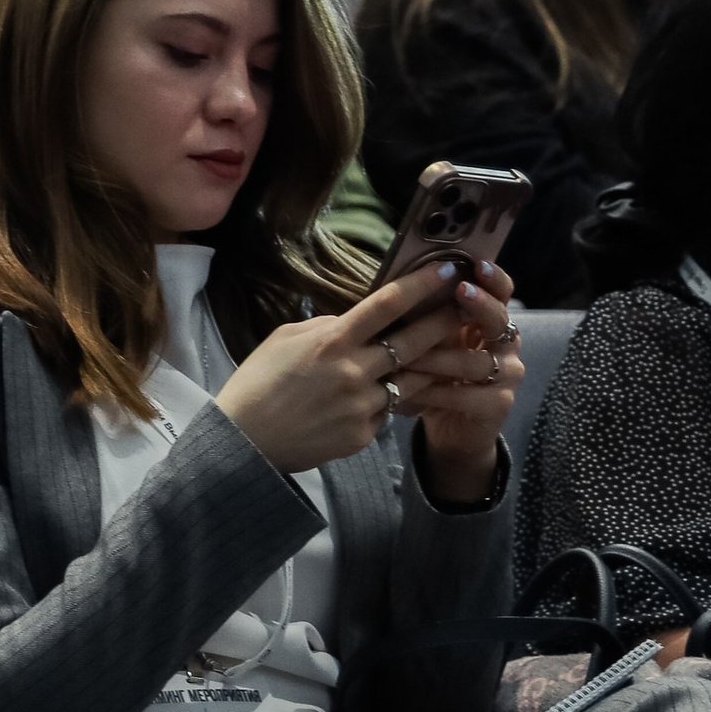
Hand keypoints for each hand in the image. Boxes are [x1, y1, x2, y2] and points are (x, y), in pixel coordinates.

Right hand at [214, 264, 473, 477]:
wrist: (244, 442)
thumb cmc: (258, 382)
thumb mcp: (285, 338)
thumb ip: (326, 327)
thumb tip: (355, 319)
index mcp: (332, 341)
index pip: (387, 305)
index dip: (421, 285)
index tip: (447, 269)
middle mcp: (353, 372)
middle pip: (413, 342)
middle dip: (443, 323)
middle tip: (466, 309)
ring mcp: (361, 407)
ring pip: (408, 381)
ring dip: (425, 366)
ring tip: (440, 355)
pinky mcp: (362, 436)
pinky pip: (385, 412)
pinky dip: (384, 402)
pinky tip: (371, 399)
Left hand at [392, 259, 522, 504]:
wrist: (451, 428)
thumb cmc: (438, 375)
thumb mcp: (434, 342)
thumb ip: (429, 317)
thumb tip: (401, 285)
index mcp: (492, 323)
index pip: (503, 292)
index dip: (494, 278)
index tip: (477, 264)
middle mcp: (507, 345)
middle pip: (499, 320)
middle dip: (479, 304)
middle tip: (460, 291)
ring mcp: (508, 376)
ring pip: (476, 362)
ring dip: (439, 358)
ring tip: (407, 356)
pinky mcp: (499, 405)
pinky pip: (466, 394)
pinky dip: (435, 391)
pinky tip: (410, 390)